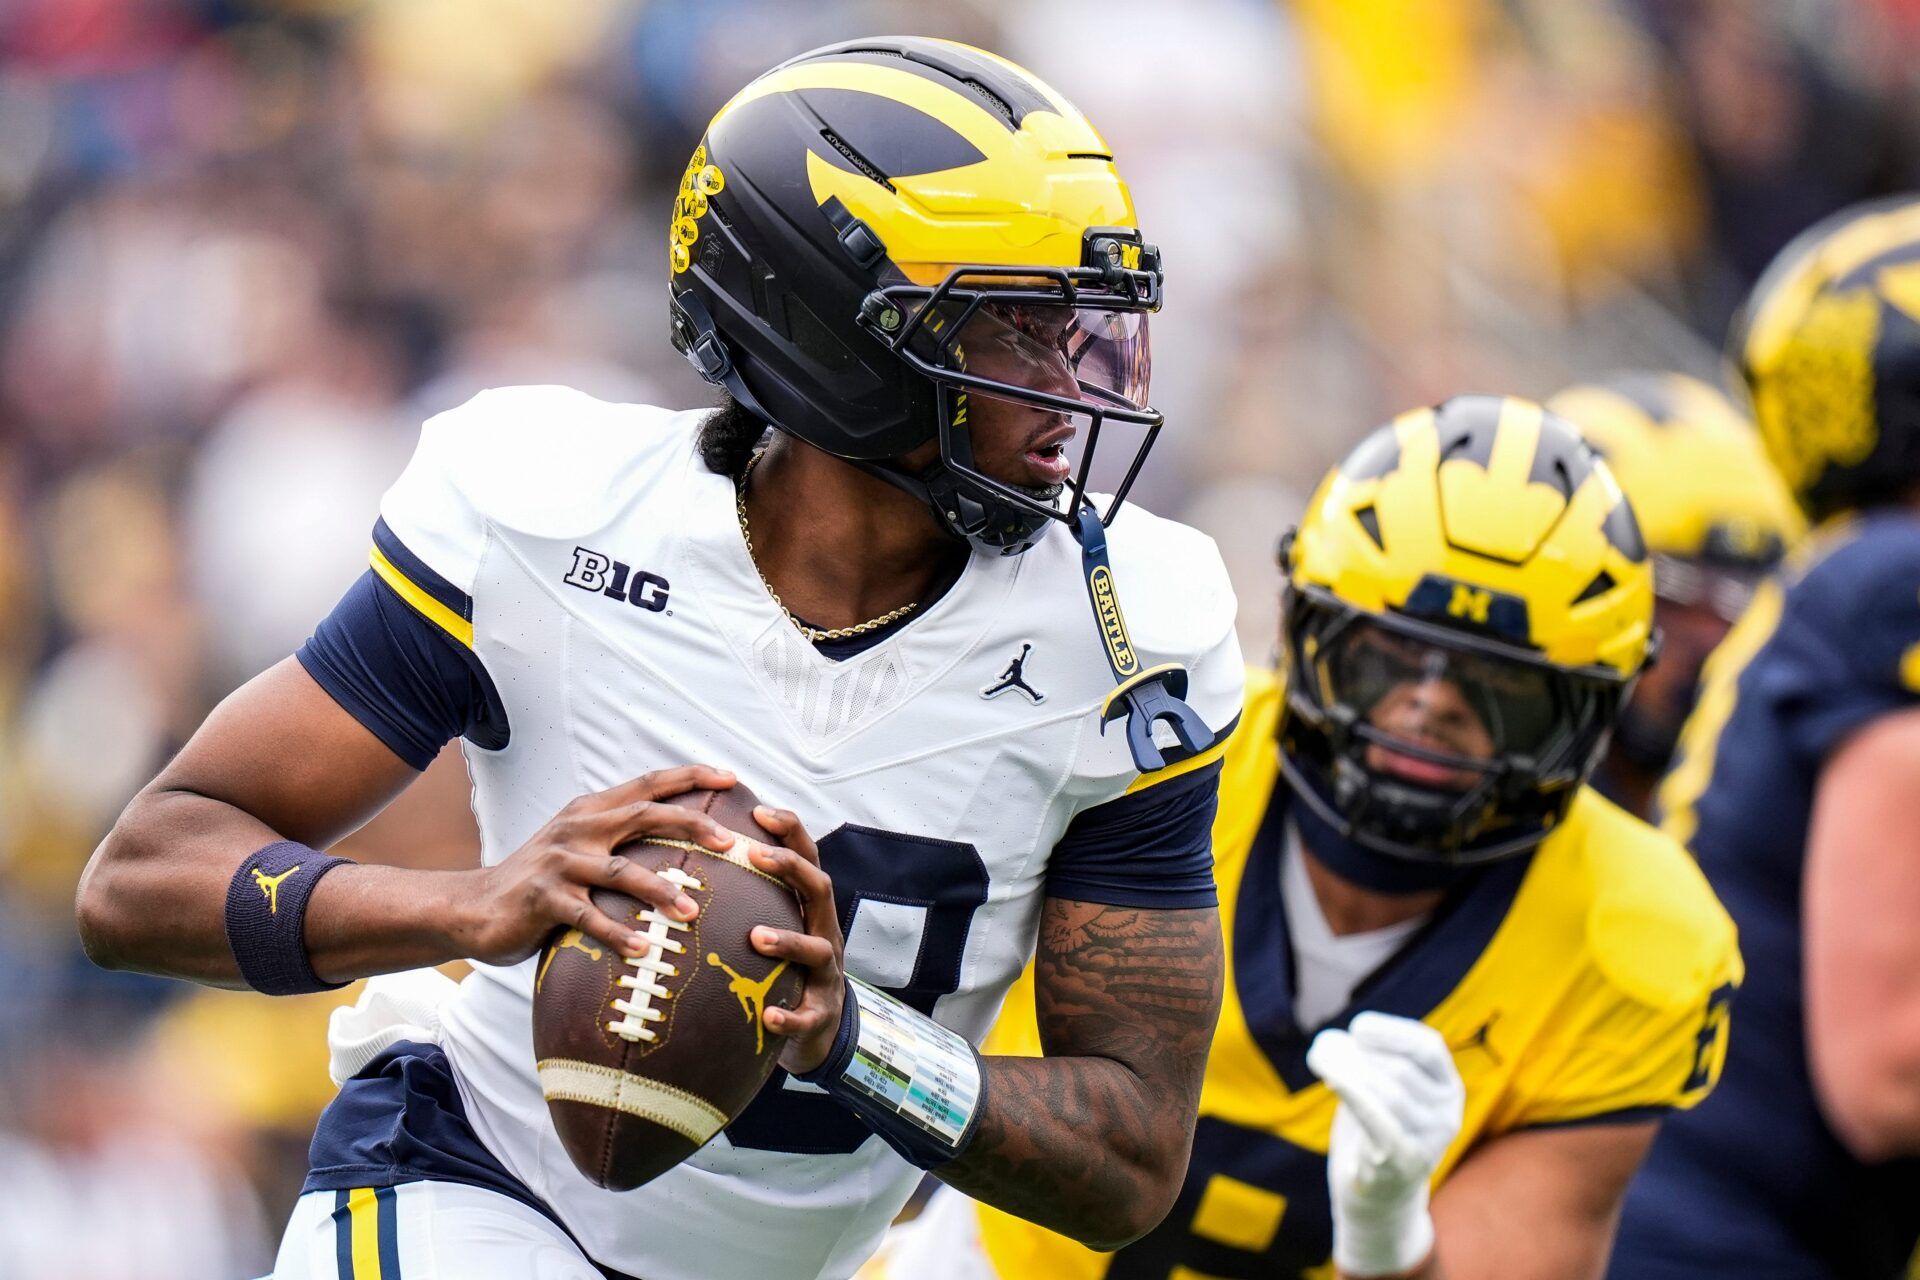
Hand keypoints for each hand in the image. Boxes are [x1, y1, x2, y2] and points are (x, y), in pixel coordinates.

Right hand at [446, 765, 741, 965]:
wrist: (474, 907)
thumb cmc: (543, 883)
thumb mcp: (580, 849)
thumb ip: (619, 839)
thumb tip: (682, 846)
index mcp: (591, 811)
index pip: (648, 784)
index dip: (689, 777)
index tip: (730, 777)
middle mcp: (578, 828)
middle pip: (644, 815)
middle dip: (691, 824)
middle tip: (730, 841)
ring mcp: (560, 862)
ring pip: (621, 870)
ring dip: (660, 891)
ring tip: (692, 913)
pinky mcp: (543, 898)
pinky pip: (588, 916)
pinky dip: (617, 934)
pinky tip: (643, 950)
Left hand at [743, 804, 845, 1074]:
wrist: (818, 1027)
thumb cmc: (784, 966)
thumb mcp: (772, 923)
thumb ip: (746, 896)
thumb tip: (689, 857)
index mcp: (809, 907)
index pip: (807, 857)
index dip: (789, 831)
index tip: (759, 811)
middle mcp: (824, 931)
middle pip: (820, 889)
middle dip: (792, 868)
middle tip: (757, 855)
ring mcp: (827, 973)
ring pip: (818, 949)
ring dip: (788, 941)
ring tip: (756, 937)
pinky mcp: (822, 1013)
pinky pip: (809, 1015)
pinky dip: (791, 1015)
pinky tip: (769, 1016)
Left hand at [1307, 1012, 1464, 1277]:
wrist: (1377, 1198)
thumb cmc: (1374, 1132)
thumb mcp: (1380, 1089)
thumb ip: (1368, 1063)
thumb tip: (1330, 1041)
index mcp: (1448, 1088)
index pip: (1428, 1047)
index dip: (1392, 1031)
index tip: (1357, 1027)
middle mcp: (1447, 1115)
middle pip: (1399, 1069)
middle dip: (1356, 1052)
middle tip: (1322, 1047)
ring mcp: (1430, 1143)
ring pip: (1387, 1092)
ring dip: (1346, 1069)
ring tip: (1319, 1059)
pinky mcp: (1405, 1165)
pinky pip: (1380, 1122)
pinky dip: (1355, 1094)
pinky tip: (1331, 1079)